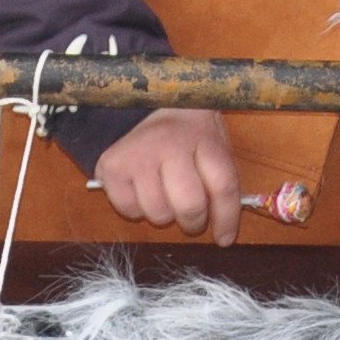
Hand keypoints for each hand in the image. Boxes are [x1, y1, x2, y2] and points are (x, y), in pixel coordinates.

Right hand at [90, 109, 242, 244]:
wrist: (147, 101)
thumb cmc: (188, 132)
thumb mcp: (214, 143)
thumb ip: (221, 180)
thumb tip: (225, 230)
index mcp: (204, 138)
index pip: (223, 186)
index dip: (227, 218)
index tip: (224, 238)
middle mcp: (171, 145)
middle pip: (189, 205)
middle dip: (194, 222)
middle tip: (192, 220)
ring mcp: (139, 154)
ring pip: (158, 212)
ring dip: (164, 215)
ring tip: (165, 197)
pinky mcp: (112, 165)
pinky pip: (128, 209)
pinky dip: (136, 209)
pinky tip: (142, 191)